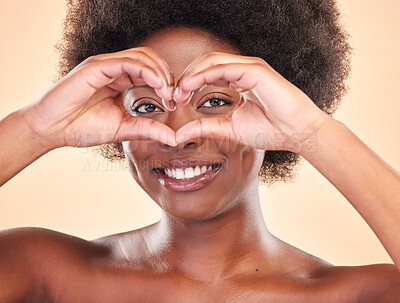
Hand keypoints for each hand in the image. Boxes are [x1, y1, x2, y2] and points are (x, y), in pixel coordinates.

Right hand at [21, 47, 176, 149]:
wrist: (51, 130)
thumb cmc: (81, 127)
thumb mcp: (123, 129)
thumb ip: (148, 129)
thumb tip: (174, 138)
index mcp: (119, 80)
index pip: (150, 71)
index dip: (166, 84)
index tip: (175, 103)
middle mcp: (113, 69)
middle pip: (150, 59)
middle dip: (167, 76)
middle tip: (175, 96)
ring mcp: (104, 66)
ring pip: (141, 56)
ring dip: (160, 72)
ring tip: (168, 92)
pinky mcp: (96, 67)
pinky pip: (126, 61)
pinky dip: (146, 70)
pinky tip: (158, 85)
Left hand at [173, 52, 329, 152]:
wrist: (297, 133)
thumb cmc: (271, 130)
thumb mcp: (230, 129)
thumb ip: (206, 127)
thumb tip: (181, 133)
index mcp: (239, 80)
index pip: (207, 74)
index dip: (188, 85)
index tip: (175, 101)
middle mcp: (243, 70)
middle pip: (205, 64)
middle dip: (186, 78)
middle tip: (172, 96)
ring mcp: (250, 67)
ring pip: (211, 61)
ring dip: (191, 75)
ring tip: (177, 91)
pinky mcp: (255, 70)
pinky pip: (223, 67)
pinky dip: (203, 75)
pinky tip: (189, 86)